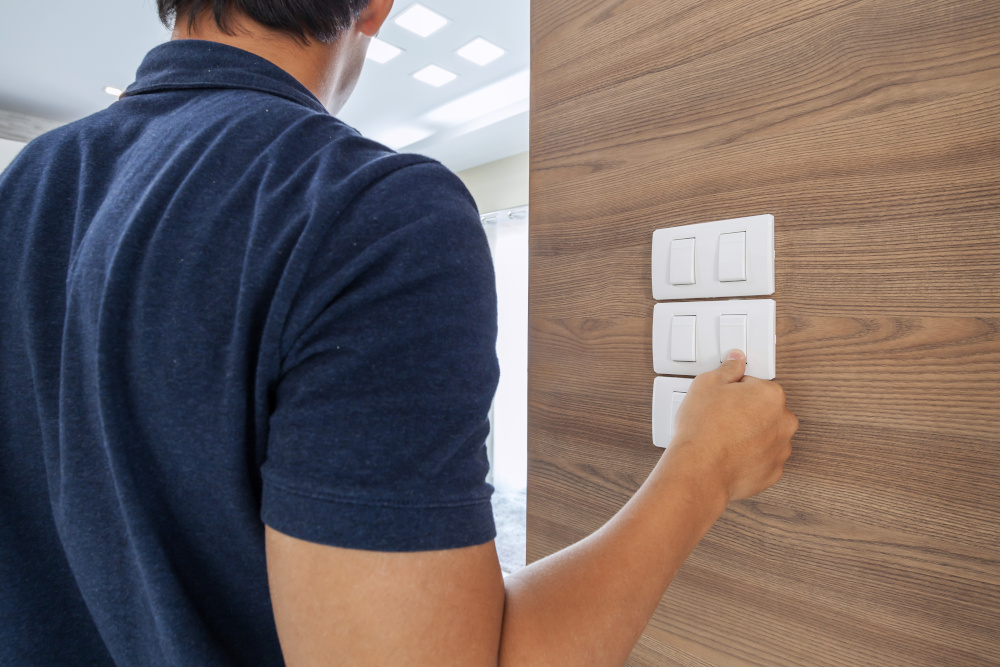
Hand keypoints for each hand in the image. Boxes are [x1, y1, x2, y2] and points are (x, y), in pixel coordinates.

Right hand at [669, 349, 797, 501]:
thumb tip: (736, 360)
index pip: (757, 384)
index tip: (724, 397)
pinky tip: (730, 454)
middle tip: (722, 417)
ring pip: (766, 435)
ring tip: (724, 438)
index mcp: (772, 395)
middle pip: (765, 410)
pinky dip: (750, 456)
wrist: (699, 469)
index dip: (736, 390)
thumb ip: (728, 368)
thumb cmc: (703, 430)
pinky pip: (763, 458)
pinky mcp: (772, 472)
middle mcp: (784, 422)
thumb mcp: (707, 384)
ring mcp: (780, 449)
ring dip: (750, 434)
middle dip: (747, 412)